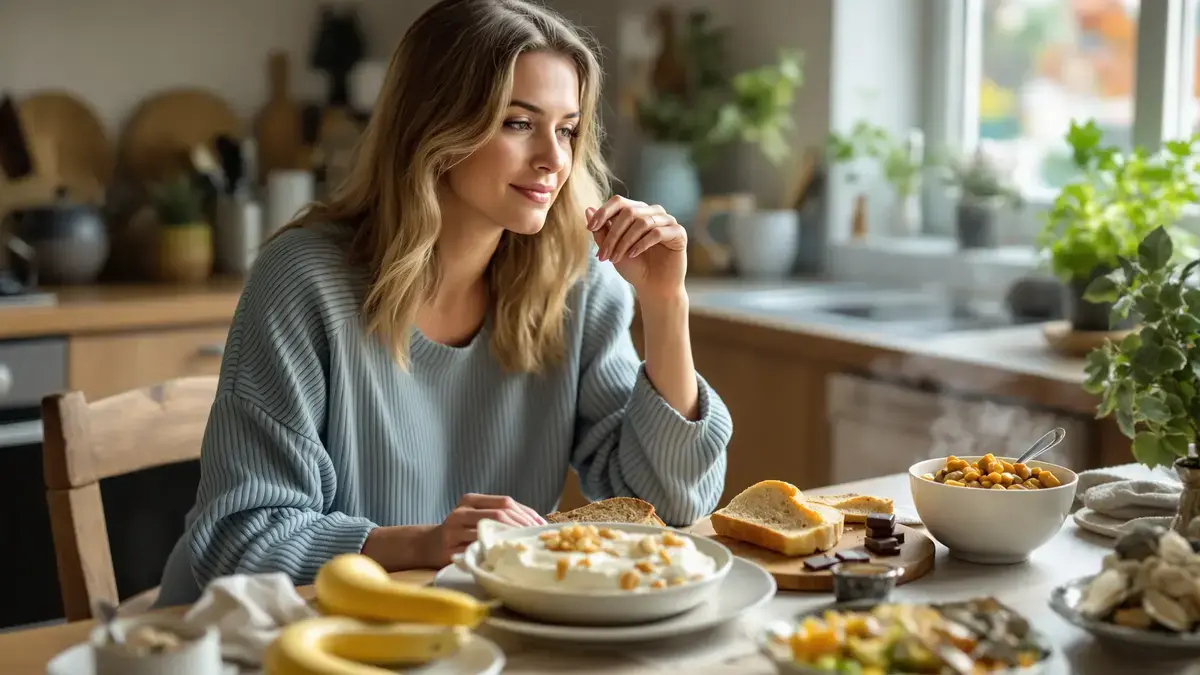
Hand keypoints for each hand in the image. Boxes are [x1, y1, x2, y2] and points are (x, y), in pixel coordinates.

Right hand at [424, 493, 545, 566]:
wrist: (429, 545)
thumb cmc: (461, 531)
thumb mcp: (477, 516)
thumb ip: (500, 515)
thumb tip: (537, 522)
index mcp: (471, 499)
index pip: (505, 502)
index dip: (526, 513)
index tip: (541, 526)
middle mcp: (461, 511)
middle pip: (499, 514)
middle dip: (521, 527)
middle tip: (536, 538)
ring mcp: (453, 529)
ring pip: (489, 531)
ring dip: (510, 540)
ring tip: (525, 546)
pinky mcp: (450, 548)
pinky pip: (477, 549)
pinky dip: (493, 552)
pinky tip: (505, 556)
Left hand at [586, 196, 686, 300]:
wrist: (654, 287)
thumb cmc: (634, 267)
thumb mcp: (612, 249)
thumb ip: (601, 231)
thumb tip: (588, 209)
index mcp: (638, 212)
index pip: (619, 202)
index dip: (603, 212)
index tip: (590, 228)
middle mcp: (653, 212)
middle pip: (629, 212)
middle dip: (613, 234)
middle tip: (603, 254)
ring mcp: (667, 221)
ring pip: (642, 222)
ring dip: (625, 242)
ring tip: (616, 258)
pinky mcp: (678, 233)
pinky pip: (657, 232)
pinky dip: (641, 244)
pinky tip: (633, 255)